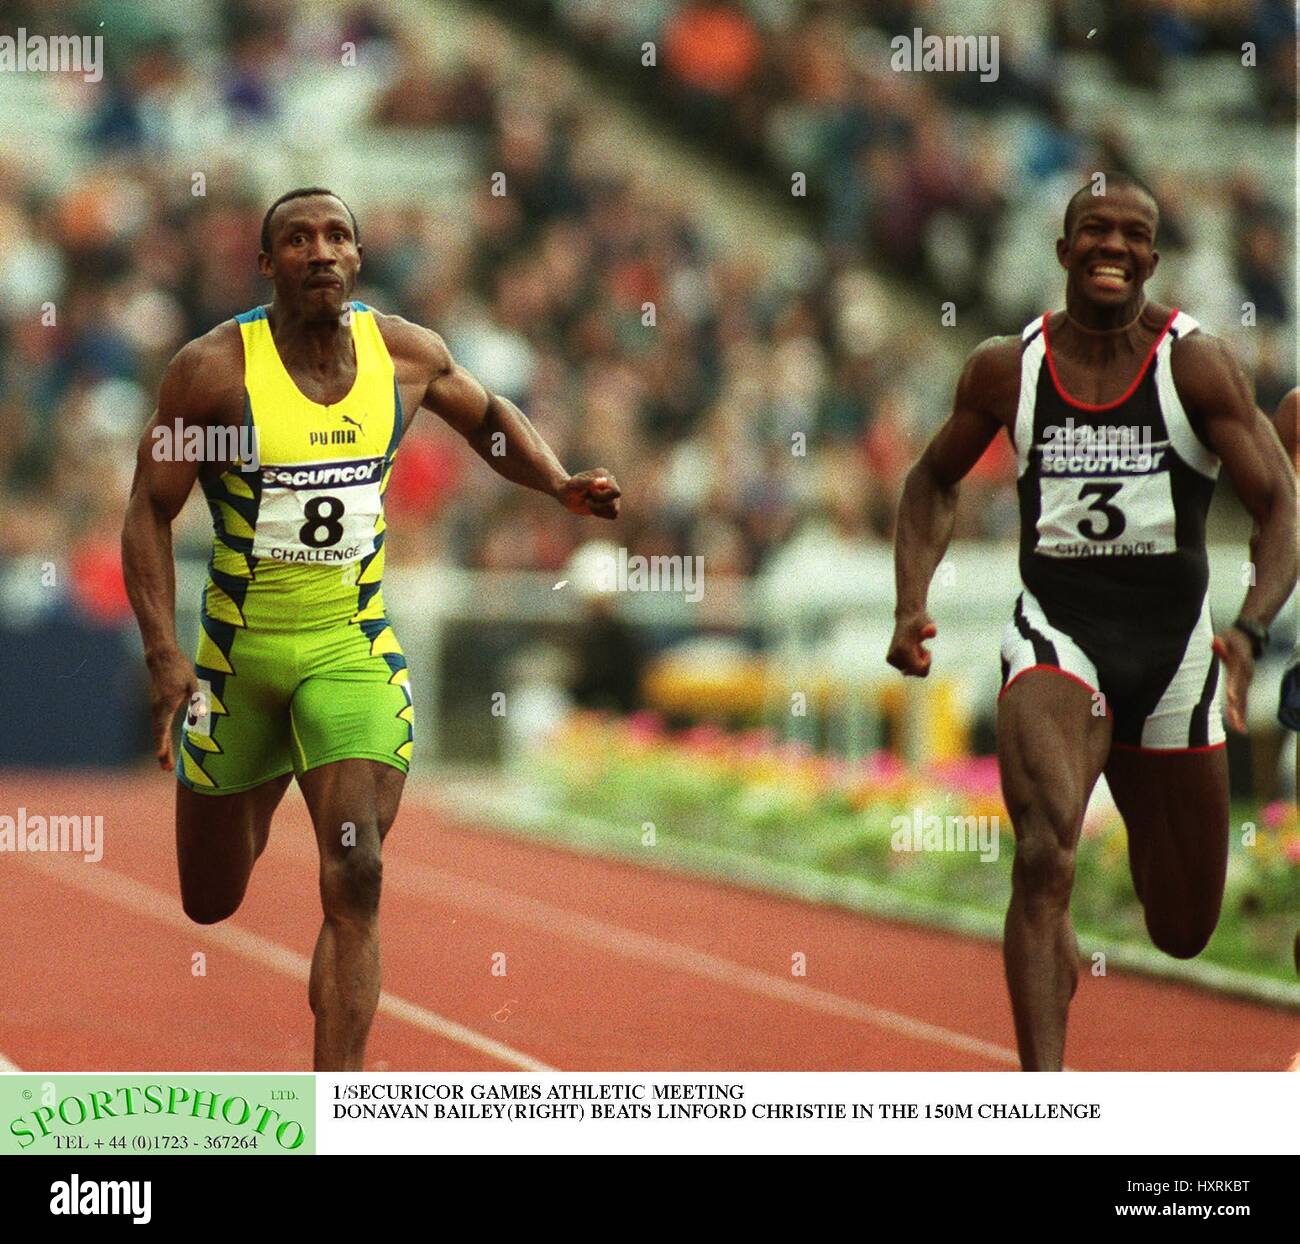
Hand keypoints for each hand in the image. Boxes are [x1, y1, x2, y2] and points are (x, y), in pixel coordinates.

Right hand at [146, 649, 198, 770]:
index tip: (161, 756)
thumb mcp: (192, 683)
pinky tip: (164, 745)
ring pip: (156, 732)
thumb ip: (197, 700)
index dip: (162, 743)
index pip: (162, 728)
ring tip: (166, 763)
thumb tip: (200, 718)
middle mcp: (157, 709)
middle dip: (162, 753)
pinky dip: (160, 738)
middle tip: (167, 769)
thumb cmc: (179, 669)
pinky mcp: (157, 705)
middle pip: (158, 735)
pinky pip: (157, 726)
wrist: (161, 658)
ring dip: (161, 748)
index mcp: (166, 705)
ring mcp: (155, 707)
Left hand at [558, 469, 620, 518]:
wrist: (566, 495)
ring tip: (589, 503)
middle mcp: (611, 484)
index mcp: (605, 475)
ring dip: (599, 510)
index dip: (603, 496)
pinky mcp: (610, 505)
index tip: (591, 493)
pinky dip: (601, 514)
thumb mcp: (574, 485)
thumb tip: (604, 481)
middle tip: (587, 499)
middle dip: (598, 505)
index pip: (615, 492)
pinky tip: (592, 508)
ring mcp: (611, 495)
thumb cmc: (569, 488)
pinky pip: (613, 515)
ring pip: (614, 511)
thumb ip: (587, 482)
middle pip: (613, 504)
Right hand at [887, 613, 937, 677]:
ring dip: (918, 660)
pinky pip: (907, 669)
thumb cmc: (919, 622)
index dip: (927, 663)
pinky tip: (910, 649)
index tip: (928, 651)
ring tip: (915, 647)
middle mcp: (894, 655)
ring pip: (912, 672)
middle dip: (923, 662)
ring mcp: (891, 658)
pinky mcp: (890, 660)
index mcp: (902, 648)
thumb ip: (931, 627)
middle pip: (917, 672)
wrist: (906, 618)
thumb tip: (932, 633)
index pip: (919, 669)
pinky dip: (912, 661)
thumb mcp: (927, 622)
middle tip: (922, 648)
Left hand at [1211, 629, 1253, 732]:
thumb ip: (1220, 643)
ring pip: (1244, 699)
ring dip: (1241, 714)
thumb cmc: (1231, 639)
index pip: (1236, 677)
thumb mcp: (1225, 638)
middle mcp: (1246, 674)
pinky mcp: (1245, 685)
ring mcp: (1247, 680)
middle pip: (1241, 692)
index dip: (1233, 687)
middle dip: (1237, 707)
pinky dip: (1242, 712)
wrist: (1246, 639)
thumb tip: (1216, 643)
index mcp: (1240, 663)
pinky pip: (1244, 700)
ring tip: (1239, 729)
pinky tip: (1240, 725)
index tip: (1231, 697)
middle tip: (1234, 720)